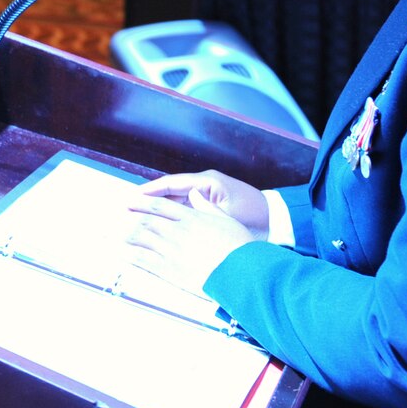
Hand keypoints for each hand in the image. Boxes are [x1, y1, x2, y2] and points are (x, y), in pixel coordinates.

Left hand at [123, 190, 257, 294]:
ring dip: (126, 234)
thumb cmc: (239, 248)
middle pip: (147, 220)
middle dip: (131, 217)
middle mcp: (178, 231)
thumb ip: (207, 206)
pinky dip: (130, 254)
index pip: (160, 205)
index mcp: (191, 218)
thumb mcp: (226, 220)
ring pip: (142, 238)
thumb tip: (195, 194)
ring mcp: (172, 250)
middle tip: (117, 216)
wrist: (242, 273)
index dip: (142, 202)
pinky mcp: (170, 269)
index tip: (131, 201)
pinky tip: (121, 252)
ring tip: (114, 233)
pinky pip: (143, 259)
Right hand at [135, 169, 268, 233]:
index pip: (172, 183)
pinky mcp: (211, 206)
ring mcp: (207, 195)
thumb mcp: (228, 217)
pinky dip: (173, 214)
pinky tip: (161, 224)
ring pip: (177, 200)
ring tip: (139, 216)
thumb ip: (204, 214)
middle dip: (150, 199)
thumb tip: (178, 215)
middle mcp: (205, 185)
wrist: (277, 221)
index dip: (151, 190)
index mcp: (207, 182)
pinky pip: (187, 208)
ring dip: (160, 207)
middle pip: (171, 190)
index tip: (133, 197)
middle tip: (129, 207)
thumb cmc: (255, 217)